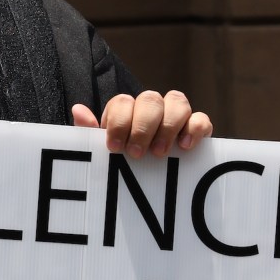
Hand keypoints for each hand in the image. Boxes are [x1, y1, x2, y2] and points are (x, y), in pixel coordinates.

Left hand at [71, 91, 212, 158]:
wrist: (148, 181)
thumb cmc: (123, 161)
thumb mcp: (104, 151)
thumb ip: (91, 132)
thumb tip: (78, 110)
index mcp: (126, 110)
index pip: (122, 102)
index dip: (118, 122)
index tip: (114, 147)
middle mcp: (151, 107)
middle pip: (150, 99)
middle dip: (142, 126)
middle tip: (136, 154)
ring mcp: (176, 114)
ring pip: (177, 100)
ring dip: (168, 126)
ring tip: (159, 153)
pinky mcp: (196, 127)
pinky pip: (201, 118)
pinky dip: (195, 128)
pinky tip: (185, 146)